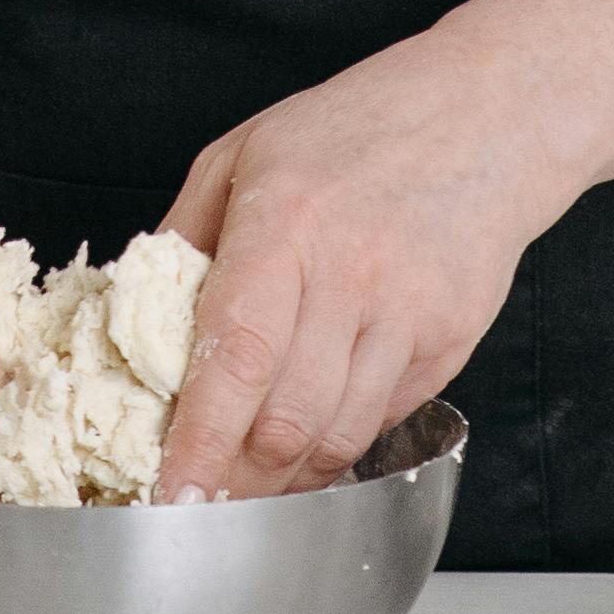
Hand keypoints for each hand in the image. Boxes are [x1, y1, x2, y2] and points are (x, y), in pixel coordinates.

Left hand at [155, 48, 563, 501]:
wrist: (484, 116)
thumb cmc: (353, 128)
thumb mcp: (242, 154)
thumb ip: (183, 237)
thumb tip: (130, 318)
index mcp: (284, 223)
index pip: (237, 357)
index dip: (200, 440)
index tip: (170, 495)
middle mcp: (349, 274)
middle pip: (285, 419)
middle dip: (235, 478)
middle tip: (199, 497)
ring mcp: (407, 314)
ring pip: (336, 437)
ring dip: (286, 479)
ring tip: (248, 483)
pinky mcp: (449, 342)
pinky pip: (382, 423)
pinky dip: (337, 447)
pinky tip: (308, 440)